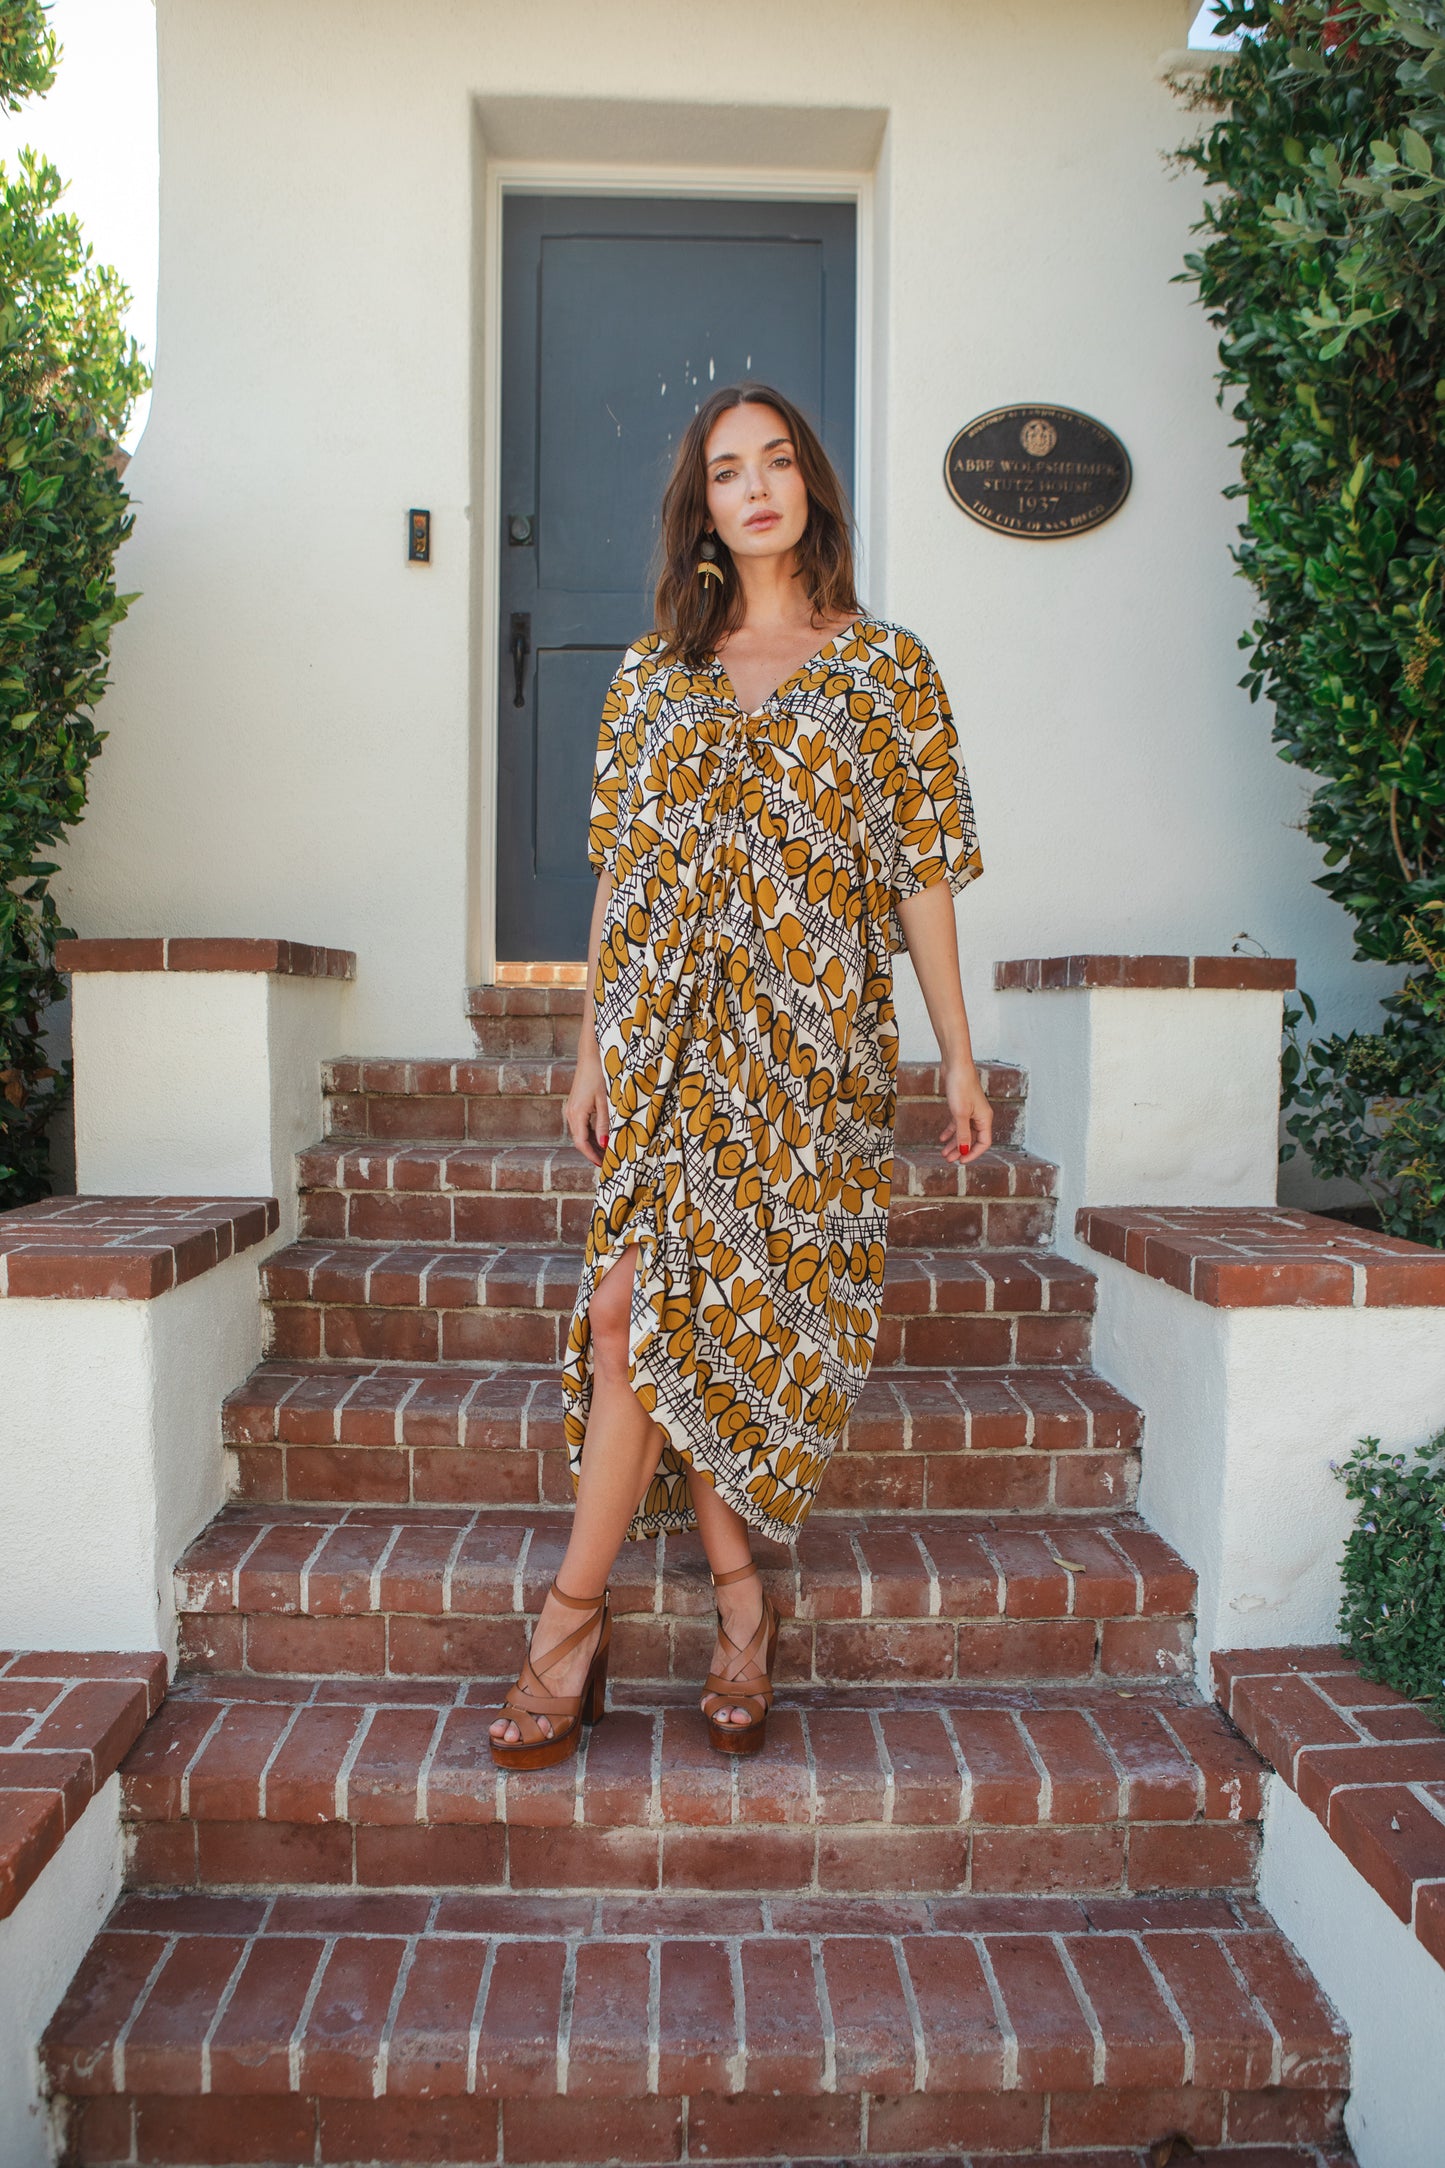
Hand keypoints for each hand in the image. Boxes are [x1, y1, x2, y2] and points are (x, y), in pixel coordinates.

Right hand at [566, 1043, 610, 1166]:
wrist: (591, 1054)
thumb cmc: (600, 1075)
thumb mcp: (605, 1101)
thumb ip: (604, 1123)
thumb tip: (605, 1144)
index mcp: (577, 1114)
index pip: (582, 1143)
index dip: (592, 1156)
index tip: (603, 1166)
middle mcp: (571, 1113)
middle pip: (580, 1141)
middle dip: (593, 1153)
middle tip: (608, 1163)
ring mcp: (572, 1109)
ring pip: (580, 1134)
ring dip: (592, 1145)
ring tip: (606, 1153)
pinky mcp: (575, 1104)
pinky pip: (581, 1126)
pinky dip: (590, 1134)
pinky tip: (601, 1138)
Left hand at [940, 1058, 991, 1163]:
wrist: (955, 1065)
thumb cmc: (961, 1086)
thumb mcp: (960, 1114)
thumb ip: (962, 1133)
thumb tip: (964, 1150)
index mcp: (985, 1119)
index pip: (984, 1143)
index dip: (973, 1154)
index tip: (961, 1161)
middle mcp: (980, 1116)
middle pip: (973, 1139)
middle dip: (961, 1150)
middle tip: (948, 1159)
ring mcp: (971, 1110)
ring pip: (964, 1132)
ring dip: (954, 1143)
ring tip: (943, 1153)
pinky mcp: (962, 1105)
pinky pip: (958, 1123)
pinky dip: (950, 1131)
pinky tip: (942, 1138)